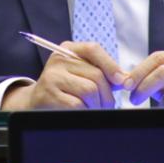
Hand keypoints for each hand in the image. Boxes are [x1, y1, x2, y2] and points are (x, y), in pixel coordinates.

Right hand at [1, 41, 127, 109]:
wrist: (37, 102)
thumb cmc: (66, 88)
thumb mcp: (81, 73)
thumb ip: (102, 73)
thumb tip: (126, 80)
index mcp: (68, 49)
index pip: (93, 49)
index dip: (111, 65)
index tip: (123, 81)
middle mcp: (58, 60)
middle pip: (96, 75)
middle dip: (107, 94)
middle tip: (108, 105)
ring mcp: (51, 77)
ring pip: (89, 91)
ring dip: (98, 105)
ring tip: (94, 109)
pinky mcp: (48, 96)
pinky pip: (78, 105)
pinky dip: (85, 111)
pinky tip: (82, 112)